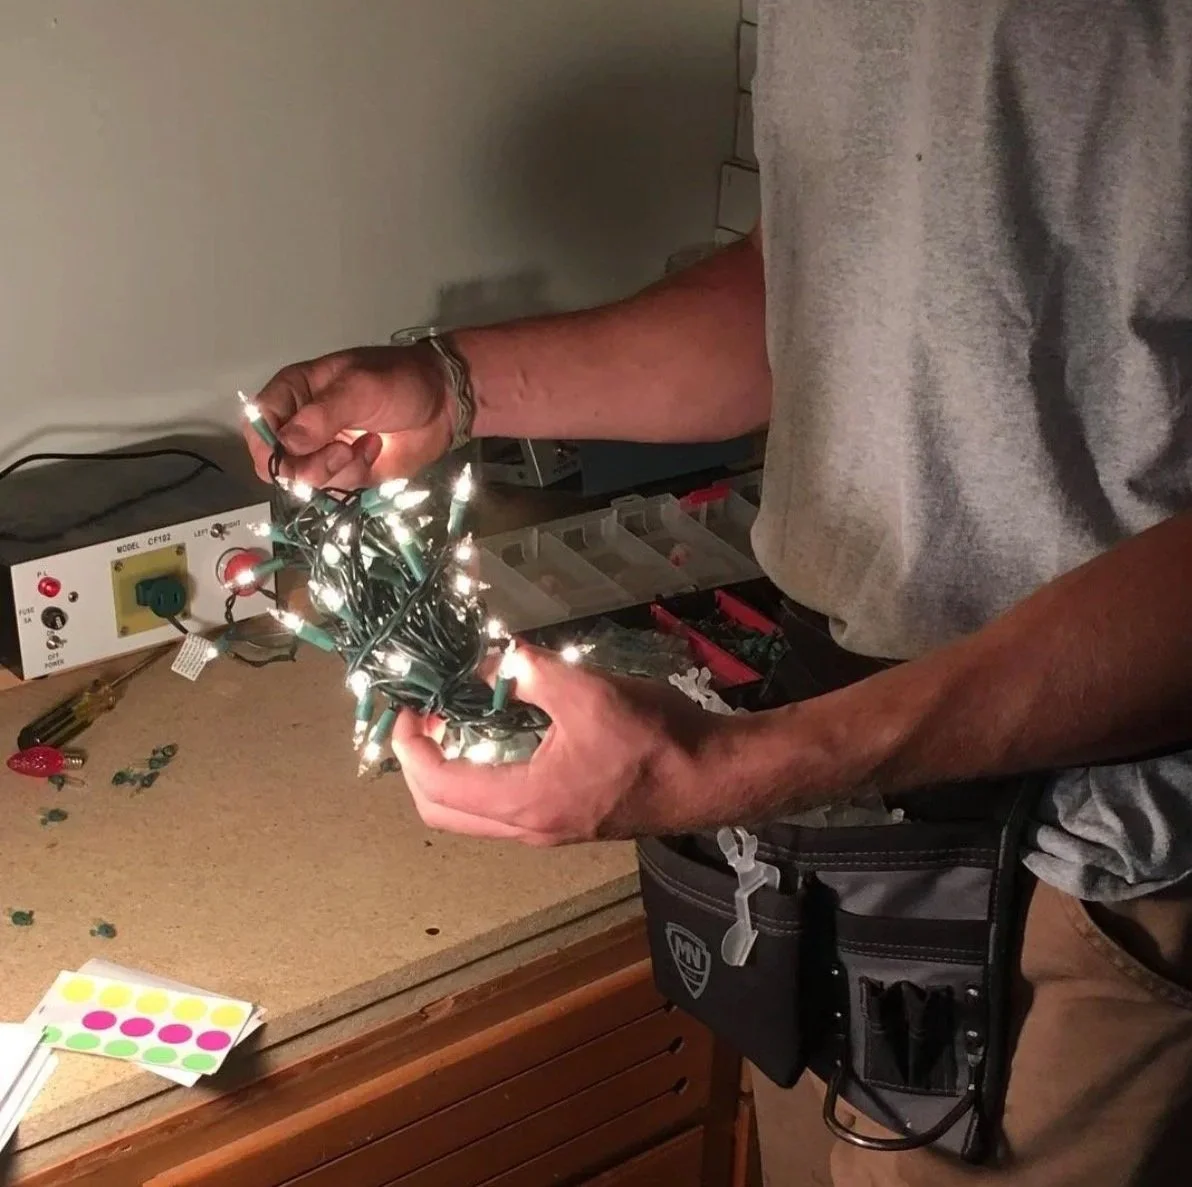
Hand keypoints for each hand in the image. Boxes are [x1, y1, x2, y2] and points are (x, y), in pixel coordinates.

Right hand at [244, 345, 454, 487]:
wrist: (444, 401)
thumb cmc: (399, 381)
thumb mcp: (359, 388)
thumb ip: (321, 416)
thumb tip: (286, 445)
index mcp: (293, 394)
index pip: (257, 425)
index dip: (266, 446)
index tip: (290, 454)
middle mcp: (301, 425)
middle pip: (277, 464)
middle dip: (308, 466)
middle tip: (342, 451)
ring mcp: (323, 452)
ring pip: (306, 481)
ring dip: (338, 468)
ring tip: (366, 444)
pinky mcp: (348, 472)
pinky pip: (337, 487)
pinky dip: (357, 473)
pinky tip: (375, 449)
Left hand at [392, 644, 760, 844]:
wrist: (712, 778)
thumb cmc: (654, 738)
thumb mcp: (587, 692)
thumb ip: (530, 673)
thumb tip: (494, 659)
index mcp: (527, 802)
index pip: (438, 785)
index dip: (408, 746)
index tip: (406, 708)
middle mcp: (528, 828)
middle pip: (443, 812)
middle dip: (418, 766)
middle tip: (422, 718)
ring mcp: (547, 830)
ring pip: (471, 815)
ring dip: (449, 773)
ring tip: (452, 721)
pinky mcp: (565, 821)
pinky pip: (500, 809)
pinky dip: (480, 777)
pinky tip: (496, 736)